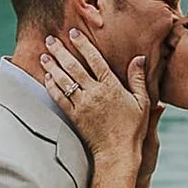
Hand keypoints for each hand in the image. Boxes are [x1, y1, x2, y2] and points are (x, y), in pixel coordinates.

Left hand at [40, 28, 152, 167]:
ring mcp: (82, 105)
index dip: (83, 45)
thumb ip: (138, 79)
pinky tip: (46, 77)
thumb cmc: (133, 128)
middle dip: (61, 51)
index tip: (73, 33)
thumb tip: (140, 58)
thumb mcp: (142, 102)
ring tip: (44, 55)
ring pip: (64, 80)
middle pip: (74, 67)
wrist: (118, 153)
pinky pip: (59, 98)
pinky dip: (52, 86)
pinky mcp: (74, 116)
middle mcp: (95, 93)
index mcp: (112, 87)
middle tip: (50, 39)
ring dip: (52, 66)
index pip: (95, 60)